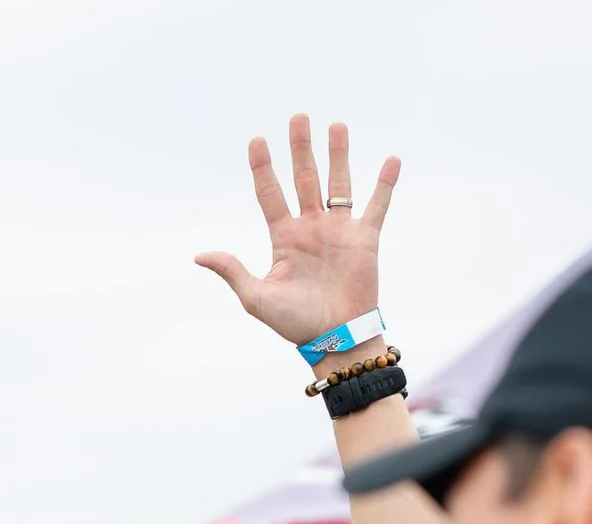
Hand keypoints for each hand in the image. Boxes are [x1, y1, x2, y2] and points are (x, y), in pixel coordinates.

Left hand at [197, 116, 398, 357]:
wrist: (335, 338)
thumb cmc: (294, 323)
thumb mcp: (256, 297)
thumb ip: (232, 271)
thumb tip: (199, 256)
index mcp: (284, 237)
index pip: (269, 193)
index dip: (262, 168)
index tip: (256, 140)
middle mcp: (311, 227)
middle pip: (304, 178)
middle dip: (301, 148)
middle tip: (298, 117)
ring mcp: (339, 230)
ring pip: (338, 183)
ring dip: (337, 154)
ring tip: (336, 125)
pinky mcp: (365, 239)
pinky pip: (377, 205)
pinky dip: (385, 184)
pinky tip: (392, 159)